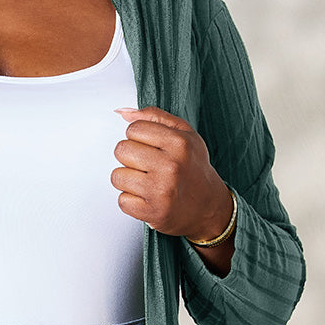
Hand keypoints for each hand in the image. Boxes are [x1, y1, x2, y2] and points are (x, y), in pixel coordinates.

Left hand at [112, 107, 233, 242]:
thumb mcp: (184, 134)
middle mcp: (171, 166)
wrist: (208, 207)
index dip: (138, 137)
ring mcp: (161, 191)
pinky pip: (122, 200)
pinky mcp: (152, 212)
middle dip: (130, 157)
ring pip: (117, 176)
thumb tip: (121, 112)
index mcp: (179, 143)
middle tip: (147, 165)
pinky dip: (131, 201)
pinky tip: (147, 198)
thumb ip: (154, 117)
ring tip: (146, 182)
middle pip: (121, 150)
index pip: (133, 129)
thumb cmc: (192, 167)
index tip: (150, 147)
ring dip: (127, 180)